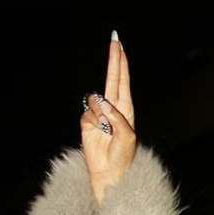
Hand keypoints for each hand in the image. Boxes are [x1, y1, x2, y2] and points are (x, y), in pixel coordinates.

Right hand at [81, 33, 136, 203]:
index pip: (122, 81)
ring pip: (95, 100)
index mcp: (126, 110)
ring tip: (107, 131)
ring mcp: (98, 114)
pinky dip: (93, 122)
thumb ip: (117, 117)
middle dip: (113, 60)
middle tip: (115, 41)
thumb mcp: (127, 136)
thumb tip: (102, 102)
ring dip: (101, 114)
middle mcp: (112, 108)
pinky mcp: (86, 122)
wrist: (110, 173)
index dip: (120, 63)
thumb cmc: (123, 157)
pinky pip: (87, 113)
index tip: (119, 46)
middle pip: (111, 79)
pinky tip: (98, 134)